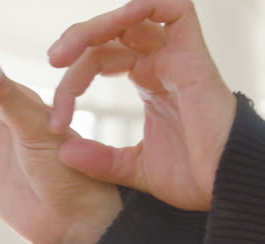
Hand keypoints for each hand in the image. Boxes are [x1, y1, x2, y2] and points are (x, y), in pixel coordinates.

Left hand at [48, 0, 235, 210]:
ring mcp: (177, 57)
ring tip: (62, 54)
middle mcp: (161, 64)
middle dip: (75, 45)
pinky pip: (174, 10)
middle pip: (110, 36)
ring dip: (93, 29)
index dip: (72, 84)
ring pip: (132, 19)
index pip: (99, 61)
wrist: (228, 189)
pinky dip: (142, 8)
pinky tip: (113, 25)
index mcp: (149, 82)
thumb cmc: (193, 177)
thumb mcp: (133, 168)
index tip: (56, 123)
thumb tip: (63, 152)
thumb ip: (100, 159)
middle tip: (52, 62)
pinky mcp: (193, 55)